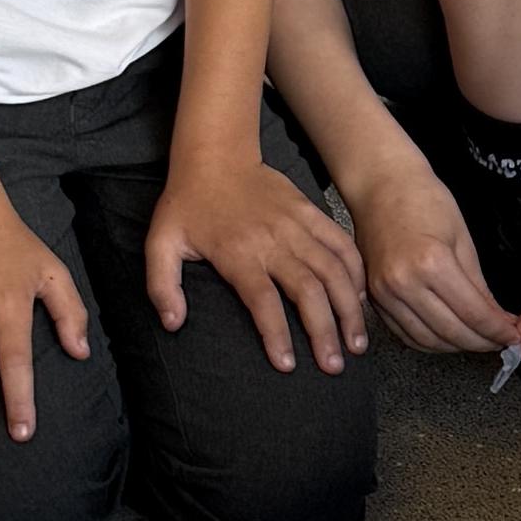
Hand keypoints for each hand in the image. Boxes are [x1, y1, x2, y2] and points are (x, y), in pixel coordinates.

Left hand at [146, 146, 366, 376]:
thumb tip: (173, 323)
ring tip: (356, 343)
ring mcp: (297, 226)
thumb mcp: (159, 243)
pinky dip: (356, 273)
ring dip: (349, 308)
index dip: (277, 335)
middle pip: (308, 291)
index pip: (264, 301)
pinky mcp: (310, 213)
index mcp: (238, 253)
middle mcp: (273, 241)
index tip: (288, 365)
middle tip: (334, 366)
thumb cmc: (187, 204)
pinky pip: (341, 244)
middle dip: (325, 331)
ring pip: (333, 271)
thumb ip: (161, 286)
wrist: (215, 154)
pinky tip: (362, 299)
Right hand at [337, 146, 518, 356]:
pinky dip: (429, 342)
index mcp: (431, 263)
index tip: (513, 336)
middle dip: (481, 342)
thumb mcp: (462, 239)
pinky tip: (448, 337)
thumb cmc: (424, 201)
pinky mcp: (373, 298)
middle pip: (451, 333)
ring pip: (427, 341)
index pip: (473, 314)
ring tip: (477, 340)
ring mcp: (384, 294)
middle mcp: (404, 284)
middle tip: (500, 342)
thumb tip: (498, 319)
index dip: (498, 331)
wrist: (380, 186)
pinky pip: (405, 334)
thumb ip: (479, 285)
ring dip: (456, 347)